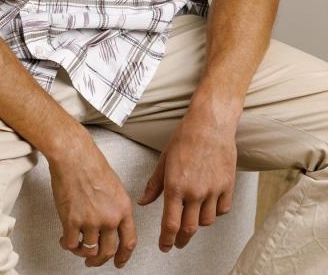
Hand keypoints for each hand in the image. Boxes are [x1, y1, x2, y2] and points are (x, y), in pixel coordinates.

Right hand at [48, 130, 136, 268]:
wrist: (73, 154)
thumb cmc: (89, 161)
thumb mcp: (114, 185)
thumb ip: (114, 206)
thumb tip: (111, 220)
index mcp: (123, 208)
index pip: (129, 241)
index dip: (124, 256)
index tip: (119, 262)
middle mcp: (109, 217)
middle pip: (108, 251)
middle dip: (100, 260)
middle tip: (93, 261)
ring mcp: (91, 221)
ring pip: (89, 250)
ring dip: (81, 252)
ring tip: (75, 246)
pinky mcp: (72, 221)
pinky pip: (71, 243)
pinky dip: (67, 244)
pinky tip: (64, 239)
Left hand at [135, 110, 237, 252]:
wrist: (210, 124)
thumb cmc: (185, 137)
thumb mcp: (164, 160)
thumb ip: (154, 185)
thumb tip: (143, 201)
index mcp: (175, 186)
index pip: (170, 223)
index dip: (166, 239)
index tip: (164, 246)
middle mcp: (195, 192)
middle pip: (189, 229)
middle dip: (181, 240)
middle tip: (177, 242)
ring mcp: (213, 191)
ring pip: (206, 221)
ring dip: (198, 224)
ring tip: (192, 218)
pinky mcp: (227, 186)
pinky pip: (222, 210)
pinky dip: (215, 212)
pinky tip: (209, 206)